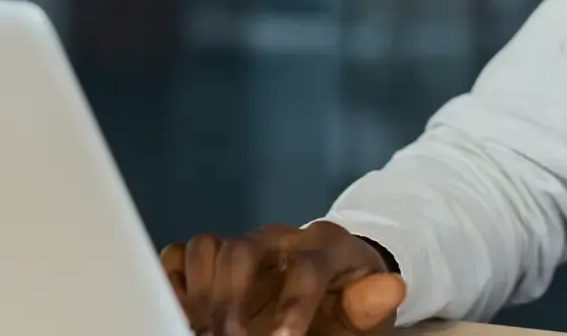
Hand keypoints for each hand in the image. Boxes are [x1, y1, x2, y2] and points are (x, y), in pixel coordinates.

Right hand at [160, 222, 406, 335]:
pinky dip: (174, 281)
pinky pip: (182, 254)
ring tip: (201, 329)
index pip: (305, 269)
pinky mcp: (216, 257)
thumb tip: (393, 287)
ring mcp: (244, 245)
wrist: (331, 286)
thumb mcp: (369, 312)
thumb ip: (374, 304)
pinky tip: (181, 313)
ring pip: (209, 246)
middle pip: (243, 250)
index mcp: (325, 248)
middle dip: (230, 301)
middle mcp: (280, 239)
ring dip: (200, 291)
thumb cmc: (348, 304)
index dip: (292, 308)